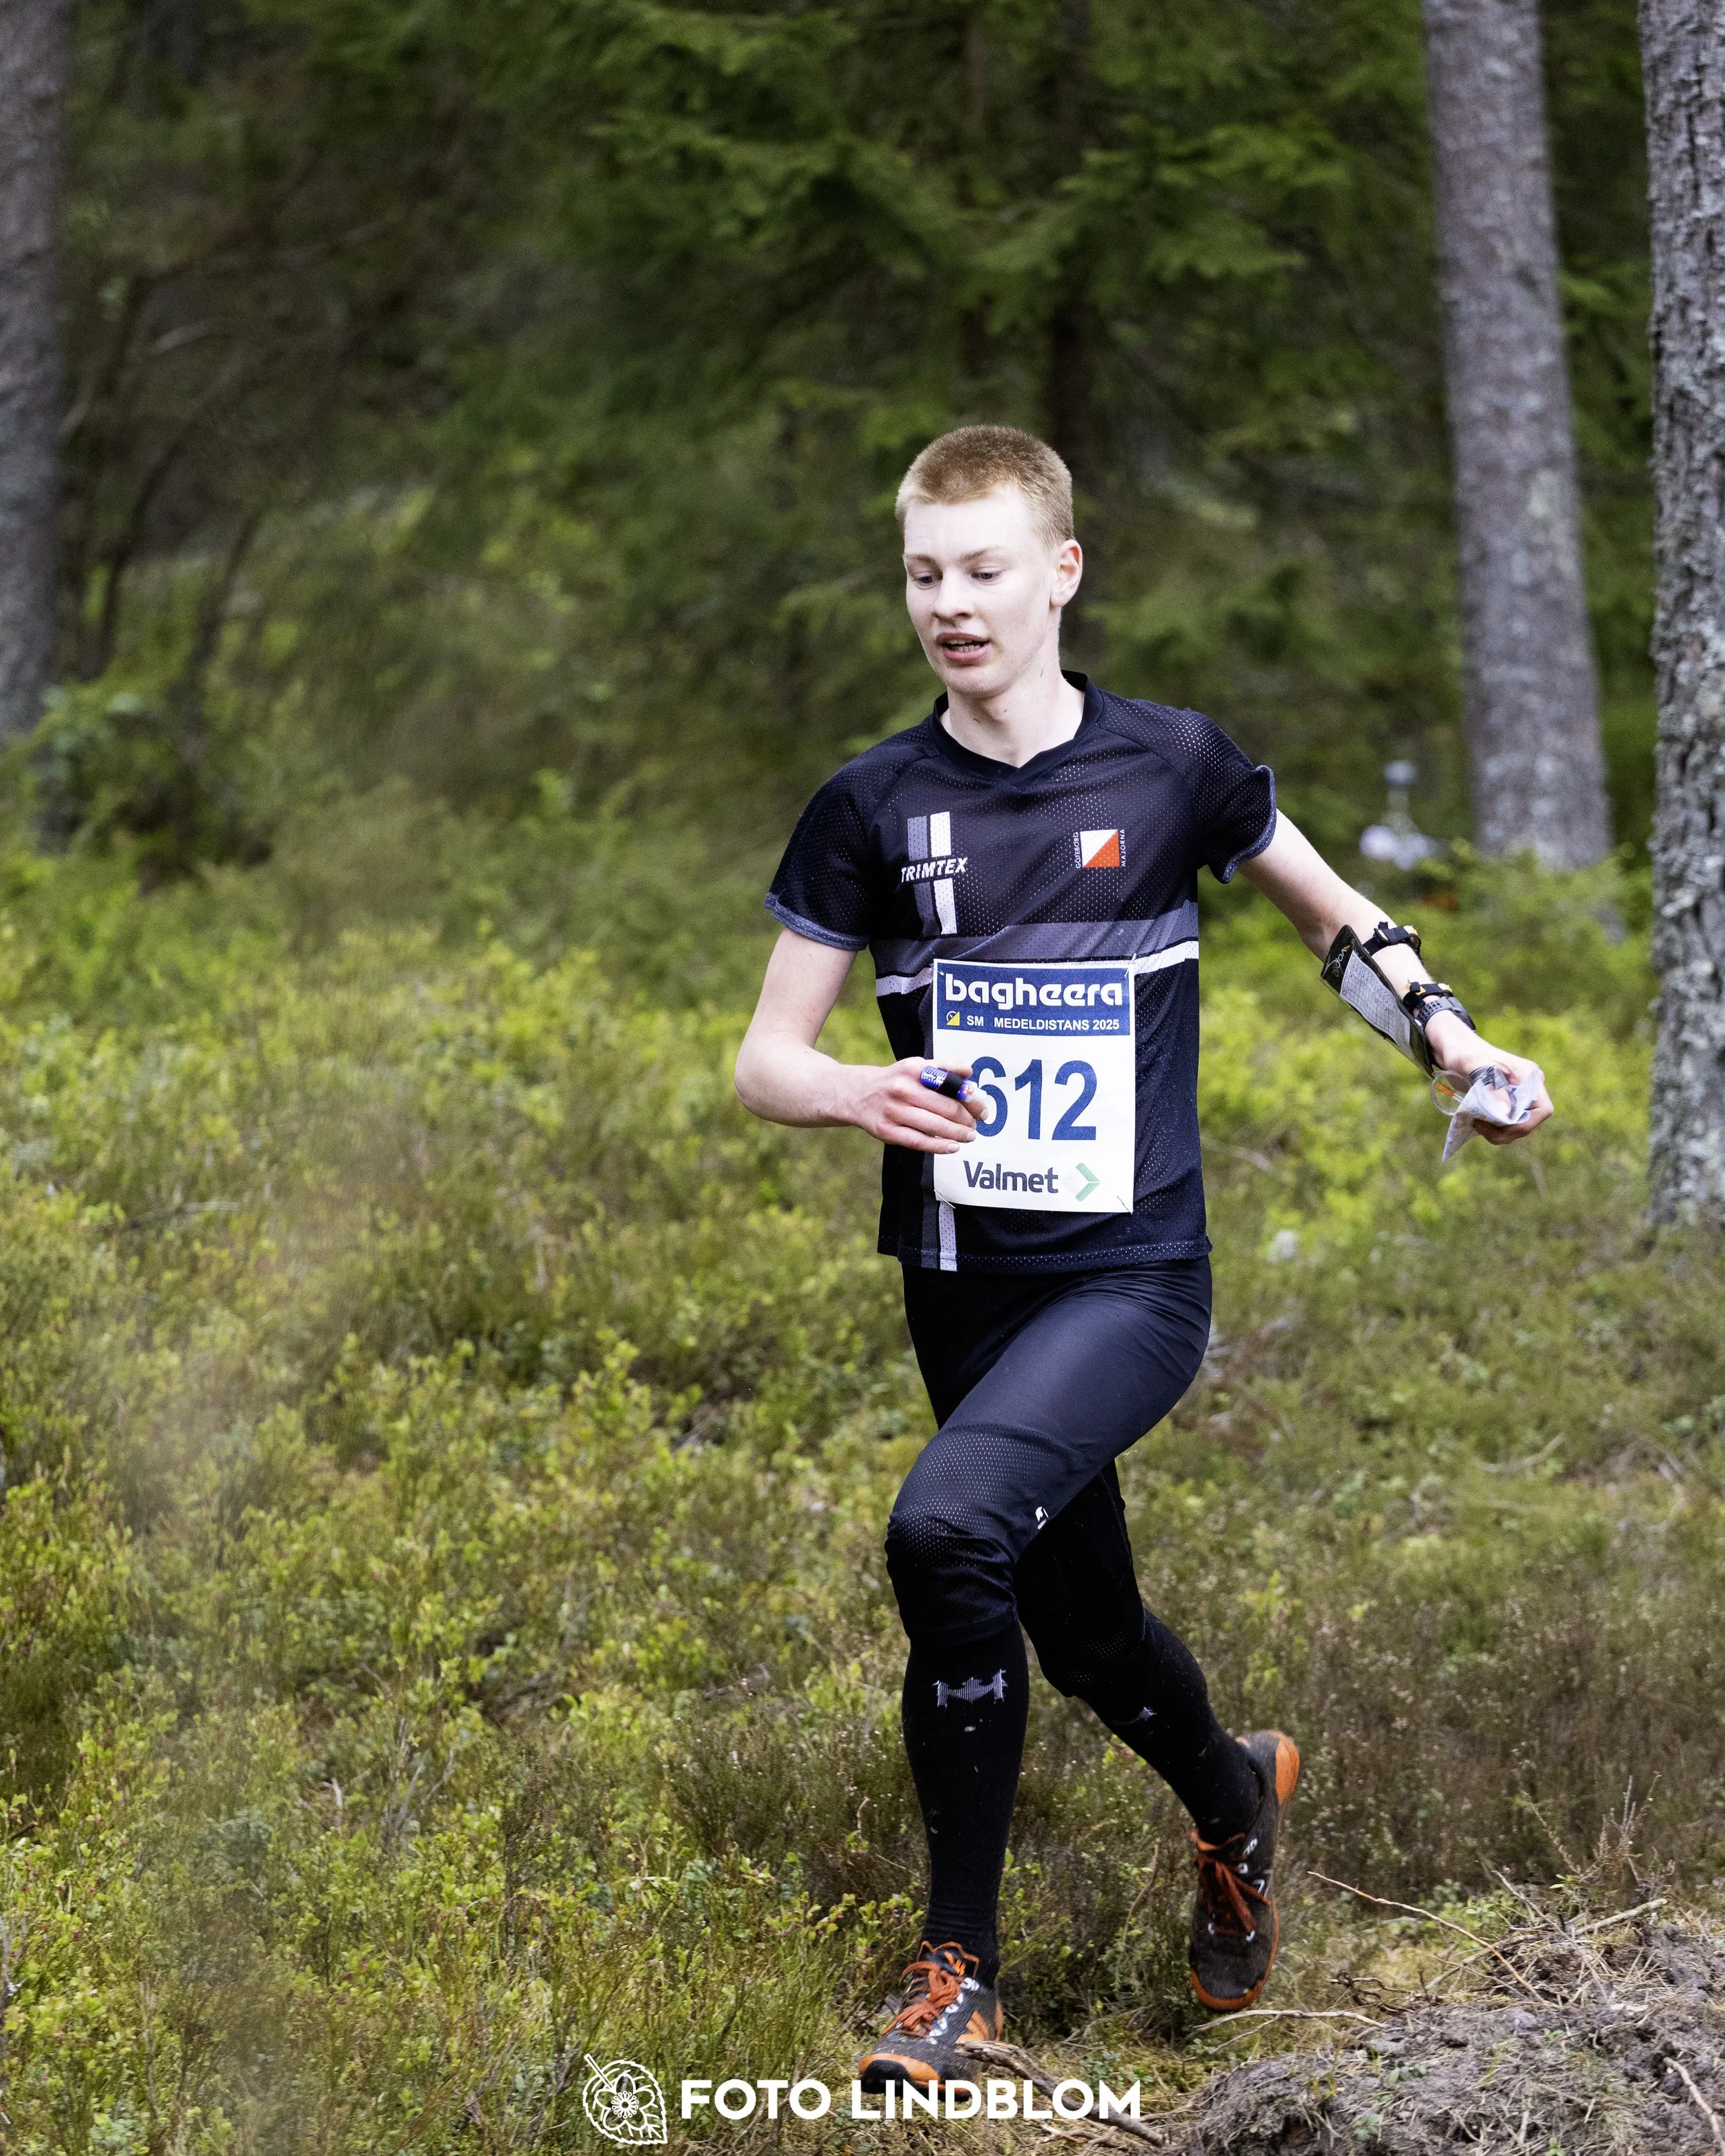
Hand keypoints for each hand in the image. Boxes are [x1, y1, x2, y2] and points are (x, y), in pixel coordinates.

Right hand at [835, 1057, 985, 1152]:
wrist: (857, 1094)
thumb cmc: (895, 1081)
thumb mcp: (916, 1066)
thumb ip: (943, 1066)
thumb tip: (969, 1071)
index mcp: (914, 1069)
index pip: (952, 1086)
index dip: (972, 1100)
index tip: (982, 1109)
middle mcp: (903, 1089)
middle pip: (947, 1108)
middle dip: (967, 1119)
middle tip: (976, 1125)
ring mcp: (894, 1111)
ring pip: (935, 1126)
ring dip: (958, 1133)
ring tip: (969, 1135)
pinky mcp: (887, 1131)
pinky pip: (919, 1141)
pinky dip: (939, 1146)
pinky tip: (953, 1146)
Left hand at [1423, 1017, 1551, 1146]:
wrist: (1454, 1049)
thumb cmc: (1463, 1052)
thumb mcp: (1472, 1064)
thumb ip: (1490, 1085)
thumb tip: (1507, 1113)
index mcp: (1528, 1076)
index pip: (1543, 1109)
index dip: (1525, 1124)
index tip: (1498, 1125)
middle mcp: (1528, 1087)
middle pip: (1530, 1123)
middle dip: (1506, 1131)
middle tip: (1479, 1125)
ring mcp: (1518, 1096)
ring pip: (1518, 1127)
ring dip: (1498, 1133)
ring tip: (1476, 1122)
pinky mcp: (1506, 1103)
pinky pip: (1507, 1124)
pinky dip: (1494, 1129)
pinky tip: (1477, 1122)